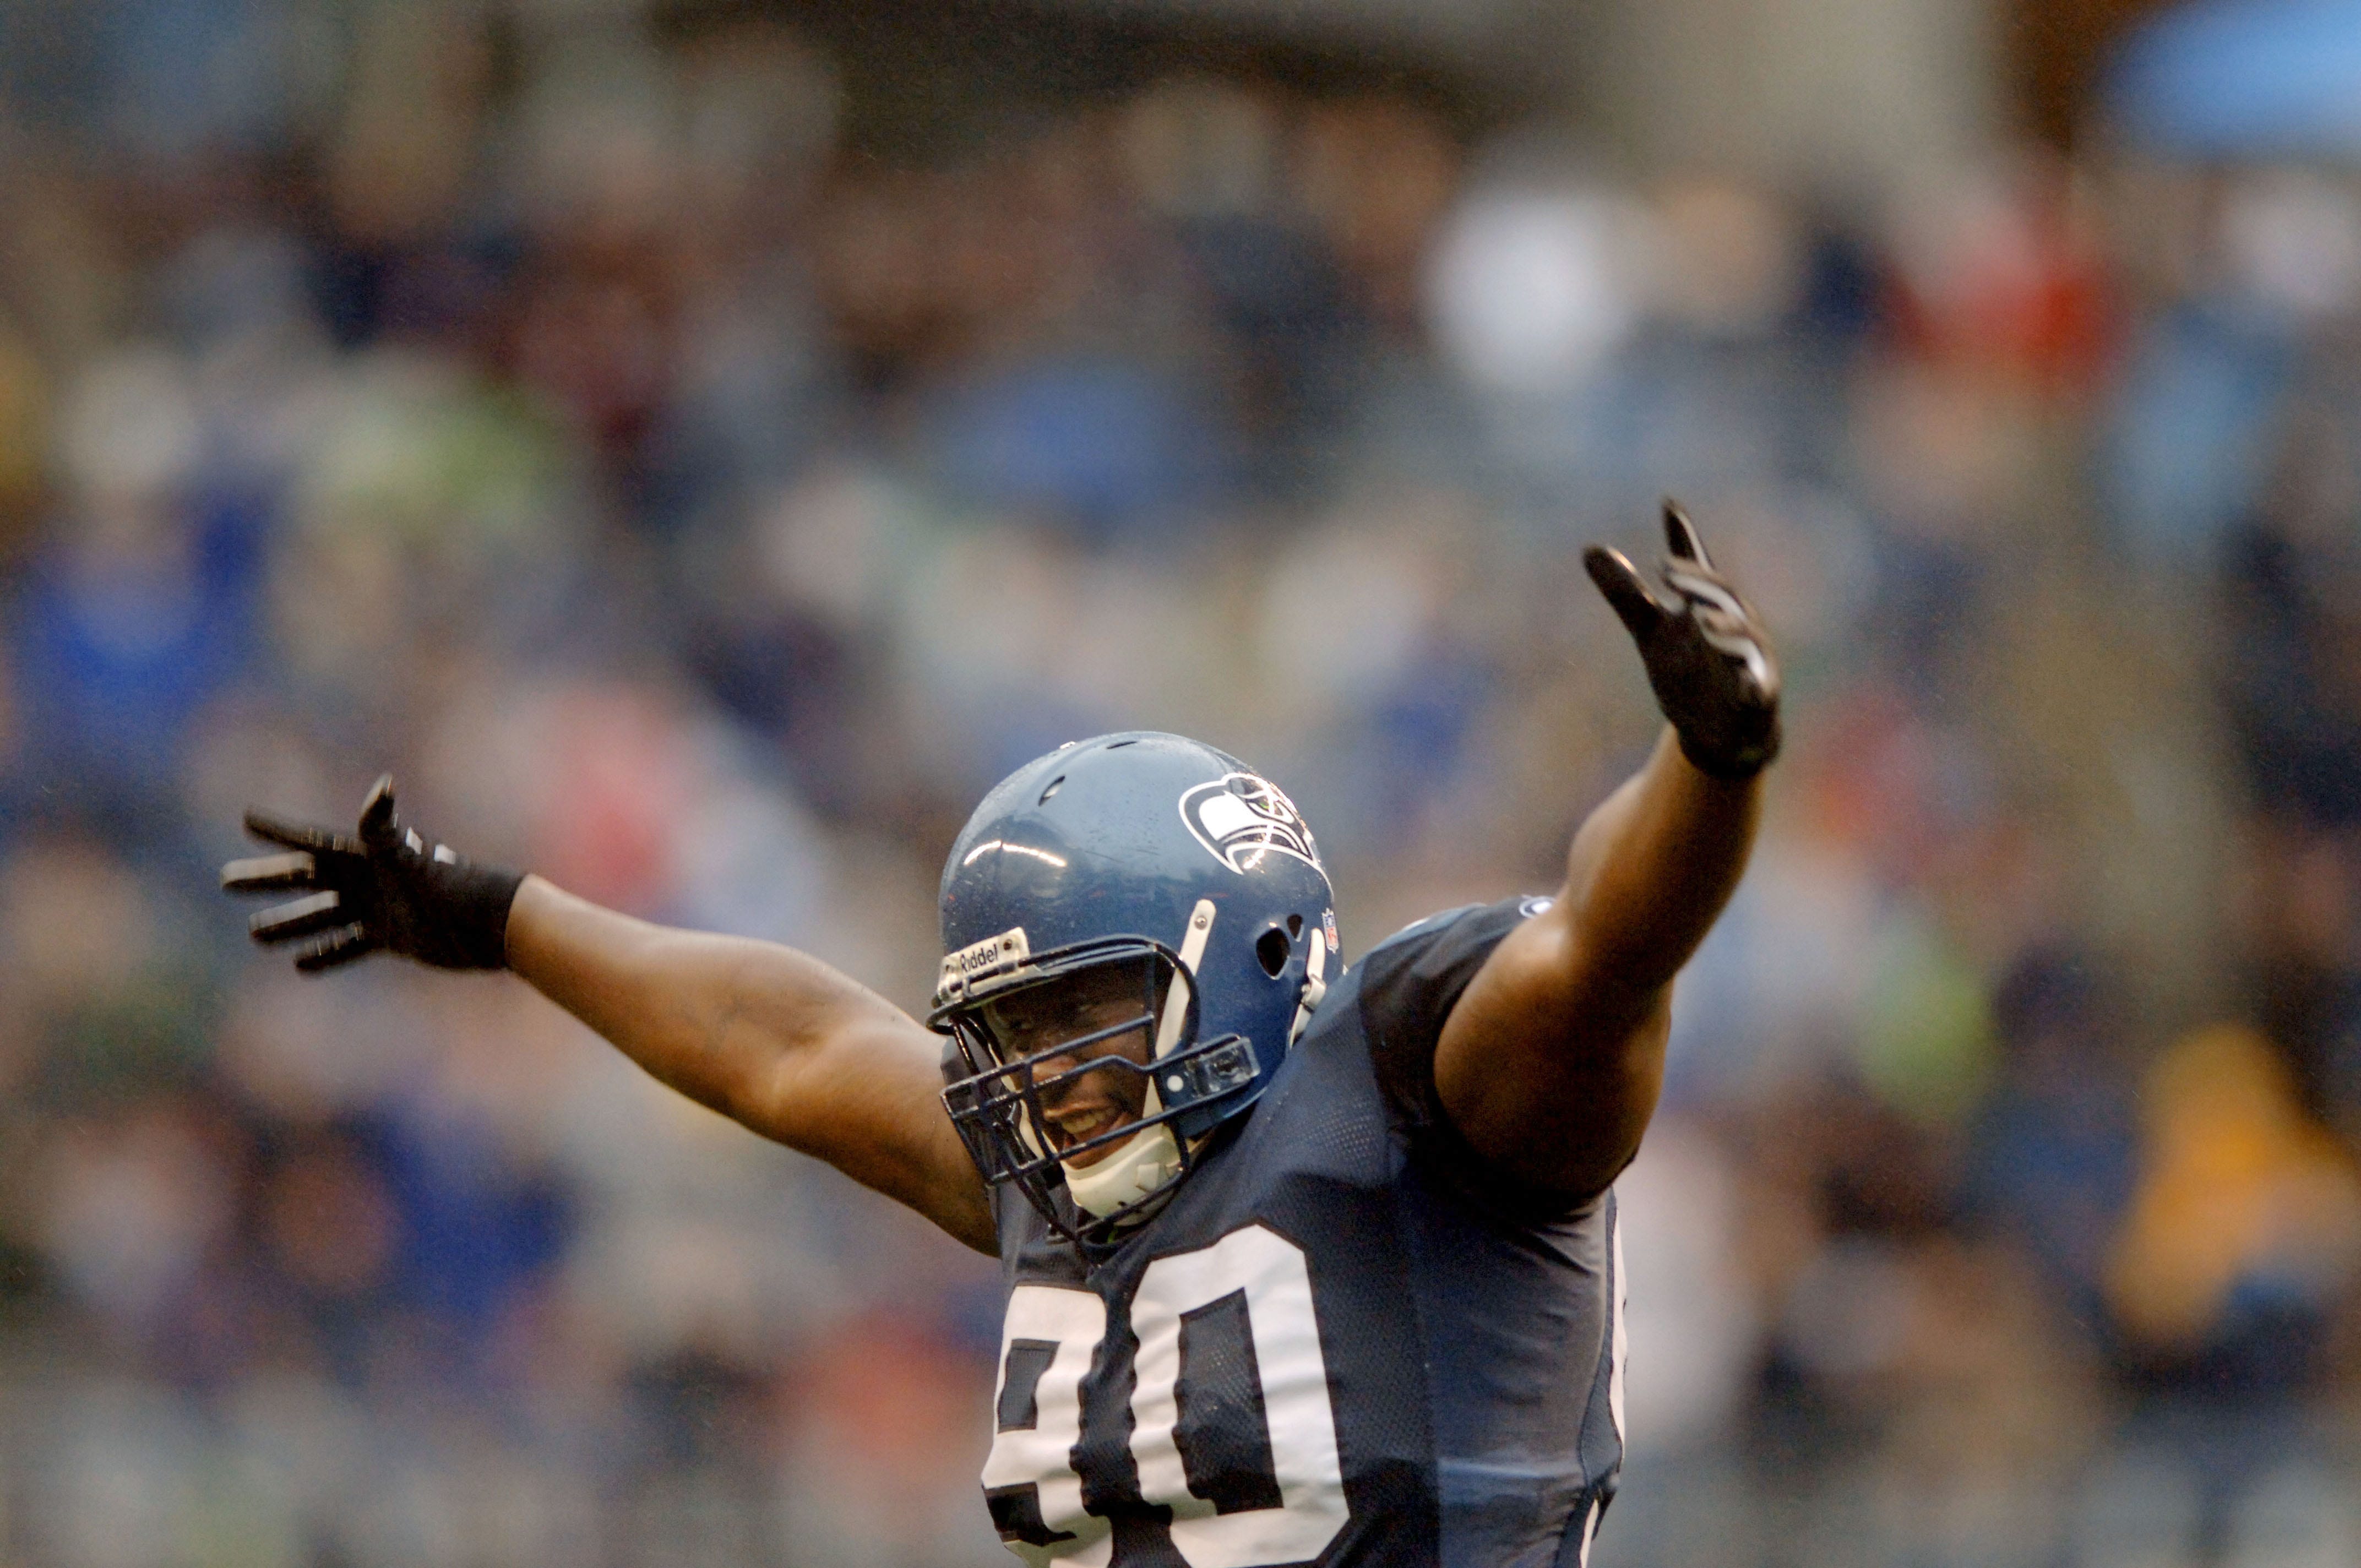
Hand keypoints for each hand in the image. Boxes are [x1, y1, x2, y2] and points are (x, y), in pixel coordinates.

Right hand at [222, 775, 522, 972]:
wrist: (493, 924)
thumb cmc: (453, 887)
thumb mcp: (408, 860)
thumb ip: (385, 828)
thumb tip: (382, 785)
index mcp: (367, 857)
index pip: (312, 842)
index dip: (279, 832)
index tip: (246, 819)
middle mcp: (369, 880)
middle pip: (308, 878)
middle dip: (268, 878)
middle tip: (226, 880)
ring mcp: (379, 909)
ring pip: (323, 916)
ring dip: (290, 925)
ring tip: (254, 934)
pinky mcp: (392, 937)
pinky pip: (350, 946)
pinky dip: (326, 955)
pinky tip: (299, 966)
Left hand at [1584, 500, 1780, 779]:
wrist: (1722, 729)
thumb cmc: (1690, 669)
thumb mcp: (1651, 632)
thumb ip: (1626, 594)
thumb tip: (1588, 549)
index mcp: (1708, 605)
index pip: (1695, 567)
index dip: (1682, 538)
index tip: (1667, 506)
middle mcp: (1735, 624)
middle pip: (1720, 596)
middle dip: (1697, 582)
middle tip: (1666, 569)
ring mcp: (1751, 659)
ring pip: (1744, 639)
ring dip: (1726, 629)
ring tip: (1700, 620)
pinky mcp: (1759, 695)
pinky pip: (1759, 688)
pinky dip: (1753, 685)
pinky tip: (1745, 686)